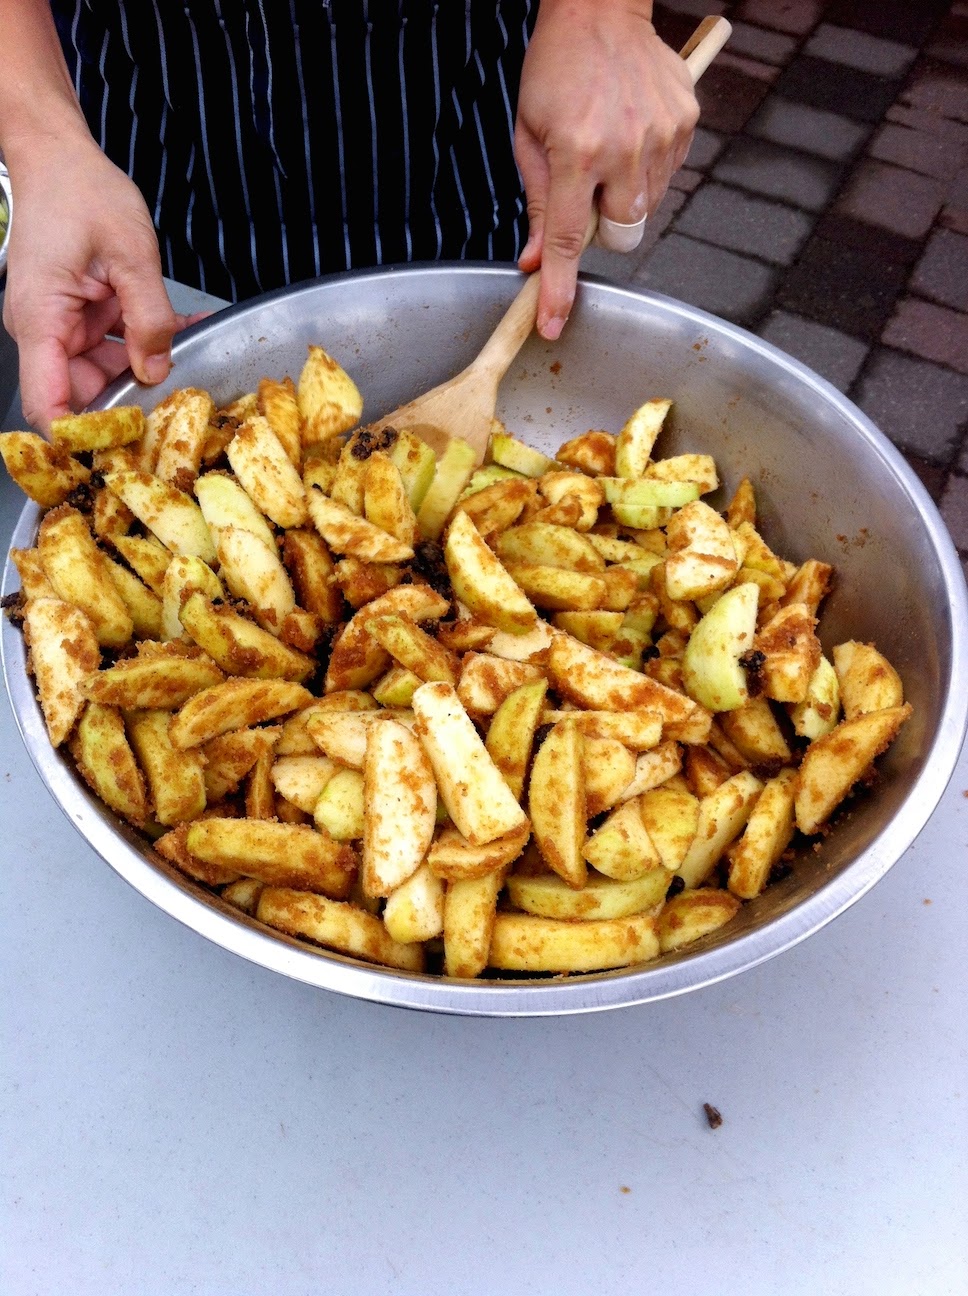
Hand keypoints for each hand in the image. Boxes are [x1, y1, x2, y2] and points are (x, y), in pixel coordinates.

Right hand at [2, 132, 197, 432]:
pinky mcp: (78, 320)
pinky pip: (113, 348)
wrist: (59, 158)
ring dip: (146, 371)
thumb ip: (149, 316)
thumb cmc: (80, 192)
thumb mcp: (130, 253)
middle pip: (82, 396)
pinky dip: (145, 344)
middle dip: (129, 403)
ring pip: (105, 375)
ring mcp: (61, 327)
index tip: (121, 449)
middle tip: (180, 407)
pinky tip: (181, 333)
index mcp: (42, 321)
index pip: (47, 404)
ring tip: (188, 354)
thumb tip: (157, 369)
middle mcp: (44, 332)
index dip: (80, 436)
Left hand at [514, 0, 698, 339]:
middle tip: (588, 192)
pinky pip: (667, 176)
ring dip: (625, 196)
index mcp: (576, 150)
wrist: (600, 9)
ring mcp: (660, 134)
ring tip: (608, 148)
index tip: (552, 323)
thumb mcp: (529, 135)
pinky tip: (630, 134)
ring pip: (646, 209)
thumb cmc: (557, 68)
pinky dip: (646, 169)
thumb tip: (537, 260)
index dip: (560, 288)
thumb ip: (538, 203)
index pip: (569, 239)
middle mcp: (624, 146)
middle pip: (623, 235)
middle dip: (605, 230)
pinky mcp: (685, 122)